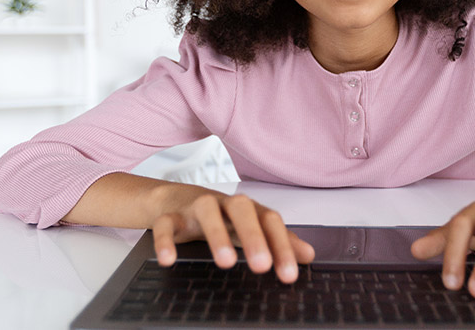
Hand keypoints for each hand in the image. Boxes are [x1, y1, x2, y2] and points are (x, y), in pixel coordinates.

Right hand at [151, 192, 314, 282]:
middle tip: (262, 266)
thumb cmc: (222, 217)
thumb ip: (279, 240)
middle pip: (242, 210)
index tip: (289, 275)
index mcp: (248, 209)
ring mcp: (196, 207)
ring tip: (226, 263)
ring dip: (217, 234)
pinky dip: (165, 240)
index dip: (282, 246)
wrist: (176, 199)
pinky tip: (170, 260)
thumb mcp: (251, 228)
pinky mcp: (170, 215)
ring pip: (207, 211)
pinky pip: (166, 224)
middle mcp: (224, 204)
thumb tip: (309, 255)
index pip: (270, 221)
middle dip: (253, 237)